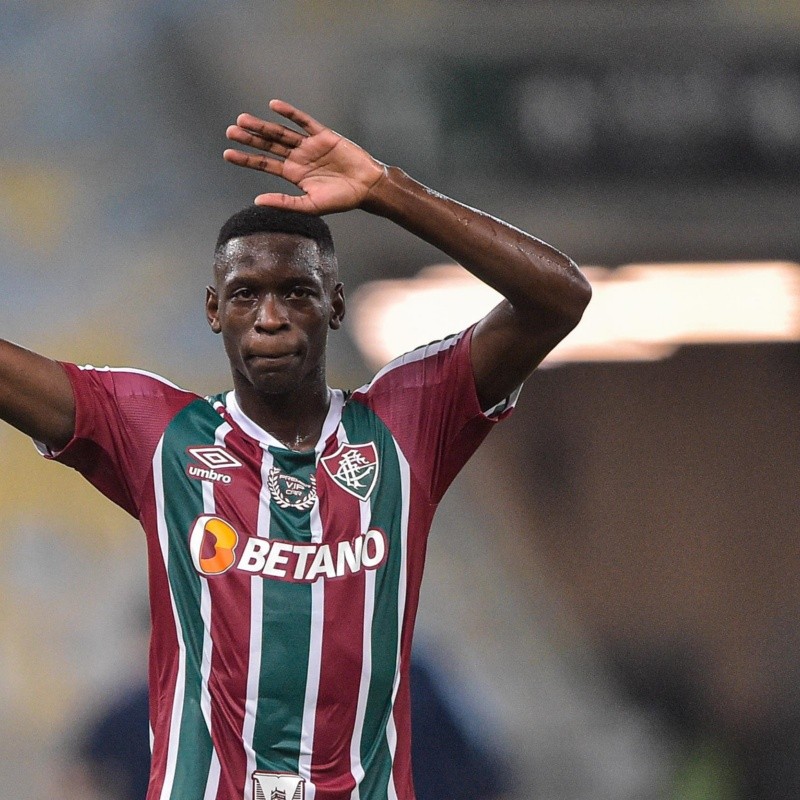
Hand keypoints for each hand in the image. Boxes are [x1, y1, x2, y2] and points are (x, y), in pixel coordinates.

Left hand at [223, 99, 385, 213]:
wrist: (367, 187)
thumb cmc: (342, 199)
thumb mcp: (310, 206)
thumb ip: (284, 203)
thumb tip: (257, 200)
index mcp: (294, 174)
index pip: (265, 164)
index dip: (247, 159)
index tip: (227, 154)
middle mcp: (299, 157)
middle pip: (269, 145)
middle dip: (250, 138)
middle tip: (230, 131)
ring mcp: (310, 145)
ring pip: (281, 133)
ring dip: (263, 126)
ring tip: (244, 120)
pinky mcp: (323, 135)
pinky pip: (303, 121)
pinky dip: (290, 113)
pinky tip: (274, 106)